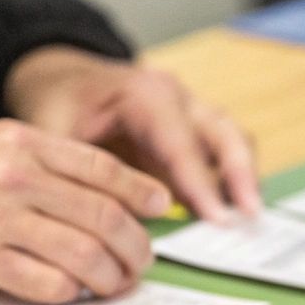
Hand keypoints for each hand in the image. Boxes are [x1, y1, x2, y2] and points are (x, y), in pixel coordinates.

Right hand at [0, 119, 170, 302]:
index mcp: (21, 142)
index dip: (140, 191)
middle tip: (142, 263)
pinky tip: (72, 293)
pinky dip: (69, 293)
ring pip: (84, 254)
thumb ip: (37, 164)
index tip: (160, 208)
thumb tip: (96, 195)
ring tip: (116, 285)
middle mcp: (16, 176)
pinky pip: (46, 283)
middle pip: (103, 216)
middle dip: (134, 246)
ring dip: (110, 277)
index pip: (101, 168)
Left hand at [5, 46, 262, 222]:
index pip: (182, 143)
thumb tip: (102, 222)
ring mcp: (189, 113)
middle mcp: (177, 98)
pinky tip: (229, 216)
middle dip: (242, 176)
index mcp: (145, 94)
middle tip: (250, 219)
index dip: (201, 184)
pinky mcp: (192, 134)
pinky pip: (223, 156)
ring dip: (243, 181)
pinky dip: (231, 183)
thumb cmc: (57, 103)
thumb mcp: (53, 133)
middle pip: (225, 134)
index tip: (217, 220)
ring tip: (248, 222)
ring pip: (232, 142)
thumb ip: (77, 174)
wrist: (61, 81)